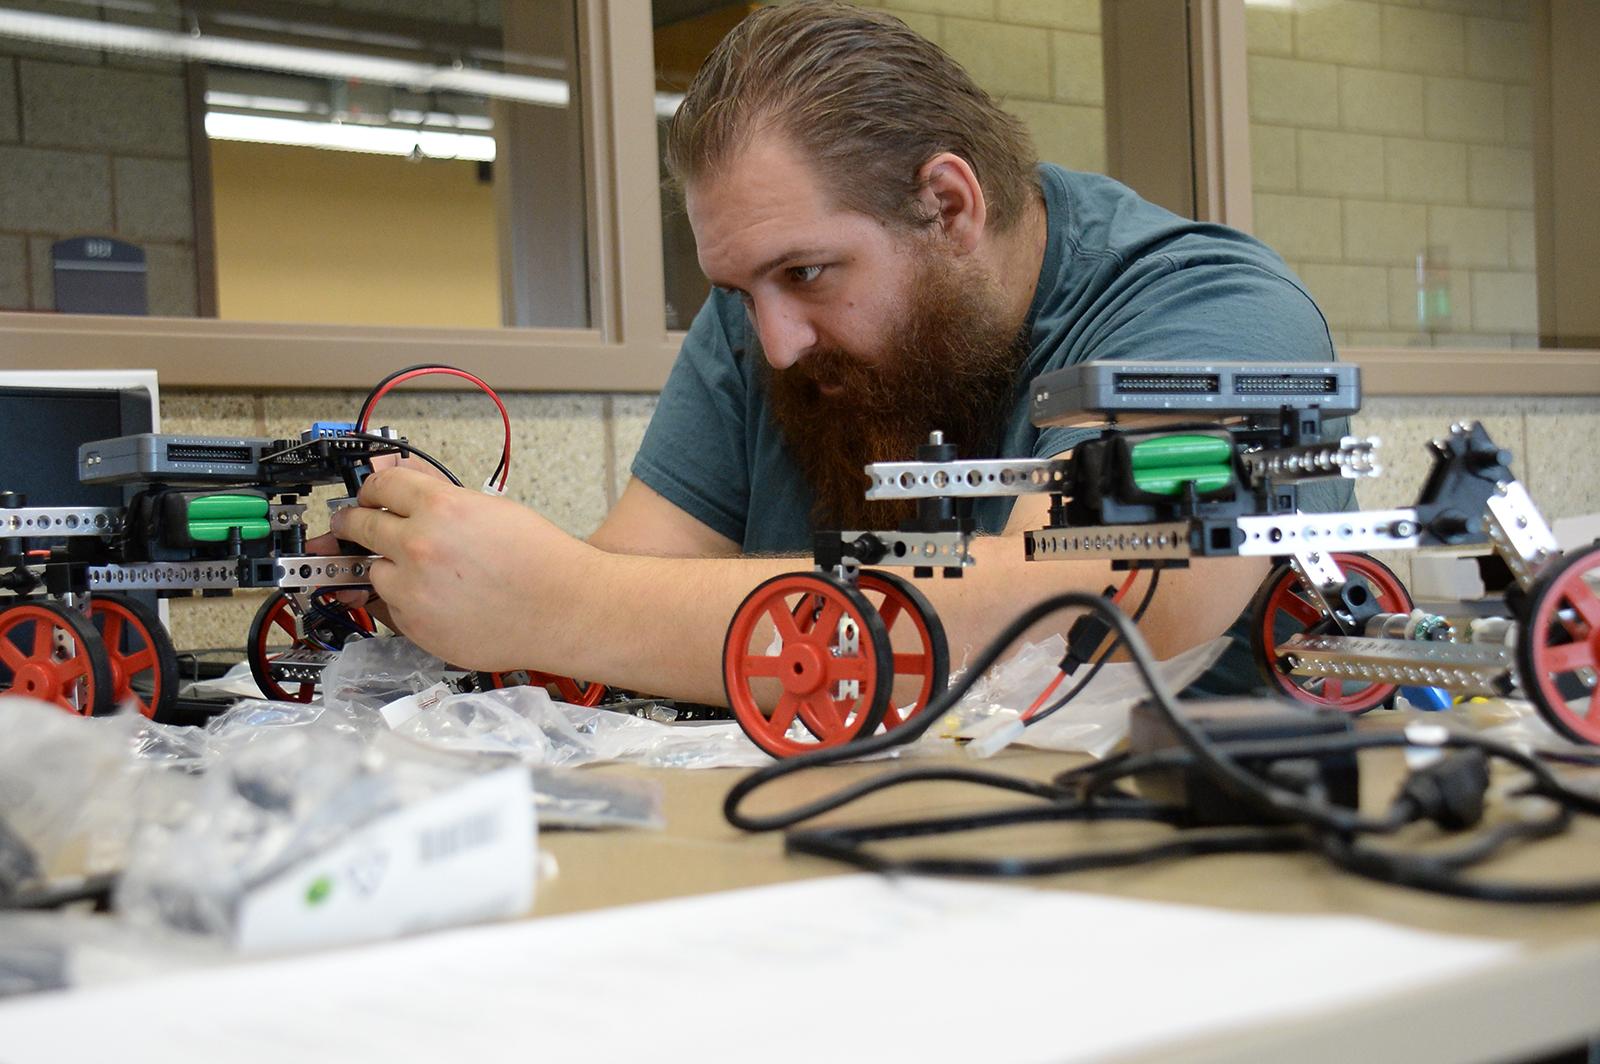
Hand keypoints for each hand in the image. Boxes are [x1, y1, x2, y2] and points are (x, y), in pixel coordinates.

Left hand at [328, 467, 595, 670]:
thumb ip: (442, 498)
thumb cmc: (541, 560)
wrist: (564, 609)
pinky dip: (405, 601)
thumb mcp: (492, 509)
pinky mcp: (416, 625)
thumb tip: (405, 486)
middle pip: (360, 526)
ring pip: (373, 572)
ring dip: (386, 568)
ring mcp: (413, 589)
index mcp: (440, 507)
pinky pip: (391, 607)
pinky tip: (436, 598)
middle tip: (353, 526)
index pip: (379, 486)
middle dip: (354, 524)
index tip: (368, 496)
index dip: (371, 489)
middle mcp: (418, 545)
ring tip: (419, 572)